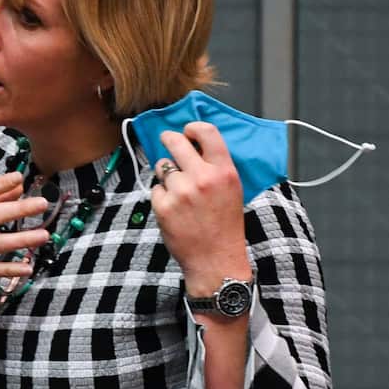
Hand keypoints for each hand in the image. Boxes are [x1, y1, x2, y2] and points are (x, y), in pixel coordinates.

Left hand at [150, 122, 251, 297]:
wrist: (216, 261)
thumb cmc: (225, 227)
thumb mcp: (232, 191)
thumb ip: (216, 167)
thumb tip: (194, 145)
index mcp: (224, 172)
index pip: (206, 131)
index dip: (192, 127)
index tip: (187, 131)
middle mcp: (203, 178)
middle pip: (175, 141)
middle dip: (169, 139)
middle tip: (168, 141)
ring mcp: (181, 192)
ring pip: (162, 166)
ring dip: (166, 174)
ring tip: (179, 192)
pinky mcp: (164, 206)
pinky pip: (155, 189)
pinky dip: (161, 196)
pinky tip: (174, 209)